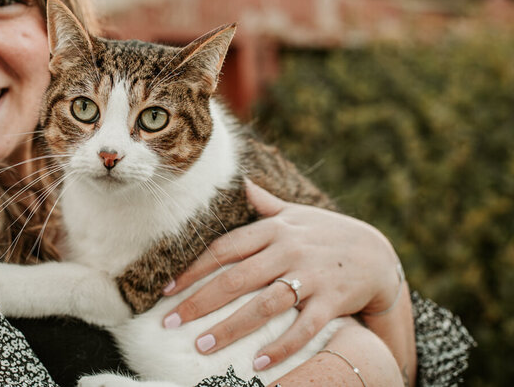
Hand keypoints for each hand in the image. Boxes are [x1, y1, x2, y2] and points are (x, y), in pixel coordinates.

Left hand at [162, 179, 402, 369]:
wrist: (379, 254)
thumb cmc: (326, 234)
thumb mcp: (296, 214)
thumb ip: (264, 203)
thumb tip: (239, 180)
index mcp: (273, 229)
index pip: (223, 248)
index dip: (192, 268)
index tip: (166, 290)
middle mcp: (287, 250)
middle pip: (235, 278)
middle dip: (200, 302)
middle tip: (170, 323)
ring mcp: (310, 276)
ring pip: (263, 305)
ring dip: (230, 327)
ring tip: (202, 346)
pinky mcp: (332, 300)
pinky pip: (303, 327)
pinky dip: (281, 347)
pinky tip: (258, 364)